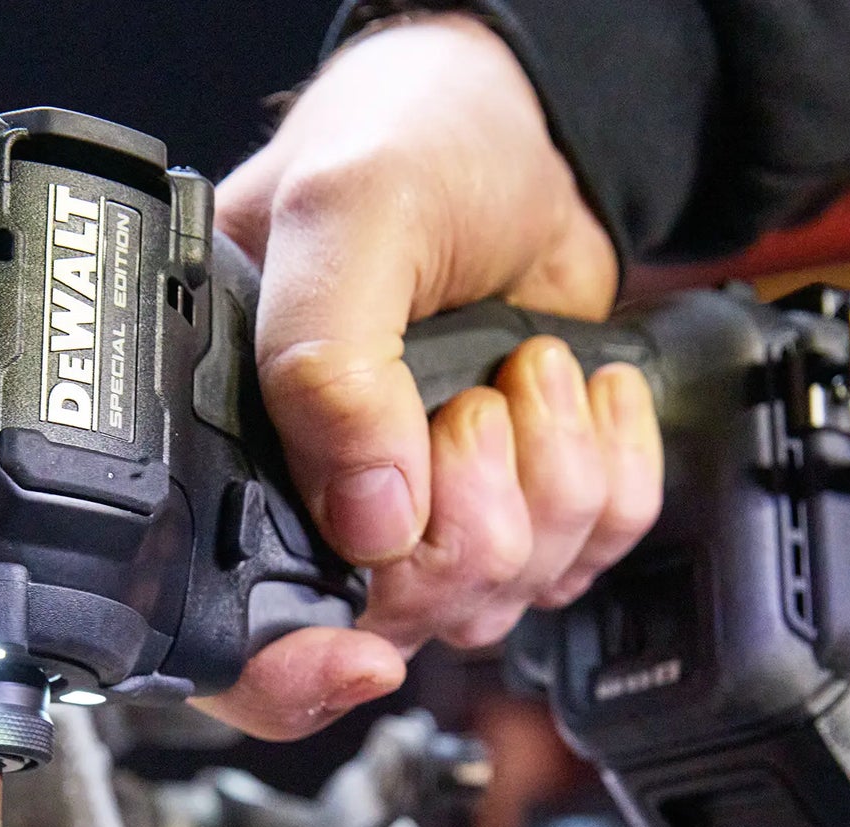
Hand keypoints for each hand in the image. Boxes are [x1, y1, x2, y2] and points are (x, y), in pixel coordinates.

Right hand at [194, 14, 661, 738]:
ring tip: (519, 372)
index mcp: (238, 457)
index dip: (294, 675)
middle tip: (470, 405)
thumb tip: (368, 515)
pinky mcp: (518, 507)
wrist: (522, 129)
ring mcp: (428, 519)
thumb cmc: (407, 144)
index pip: (240, 639)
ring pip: (502, 597)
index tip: (361, 655)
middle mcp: (327, 508)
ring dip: (546, 479)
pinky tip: (571, 397)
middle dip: (469, 515)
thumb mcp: (339, 216)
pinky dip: (610, 472)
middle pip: (403, 620)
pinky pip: (588, 557)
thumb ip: (324, 360)